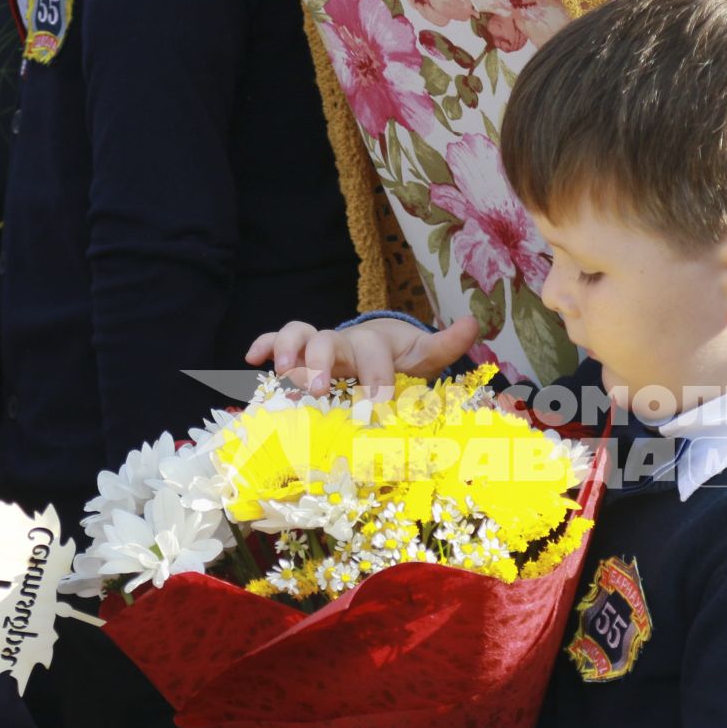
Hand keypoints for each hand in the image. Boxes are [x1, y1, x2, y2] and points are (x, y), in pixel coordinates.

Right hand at [245, 316, 482, 397]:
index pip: (374, 353)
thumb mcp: (424, 355)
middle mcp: (344, 343)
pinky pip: (277, 341)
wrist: (376, 348)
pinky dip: (263, 345)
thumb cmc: (398, 359)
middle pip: (328, 339)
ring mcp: (318, 347)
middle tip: (316, 390)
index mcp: (375, 345)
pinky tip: (251, 360)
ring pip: (299, 334)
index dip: (376, 377)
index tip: (377, 406)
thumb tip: (475, 322)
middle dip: (320, 362)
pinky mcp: (299, 354)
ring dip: (288, 350)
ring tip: (282, 374)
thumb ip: (445, 344)